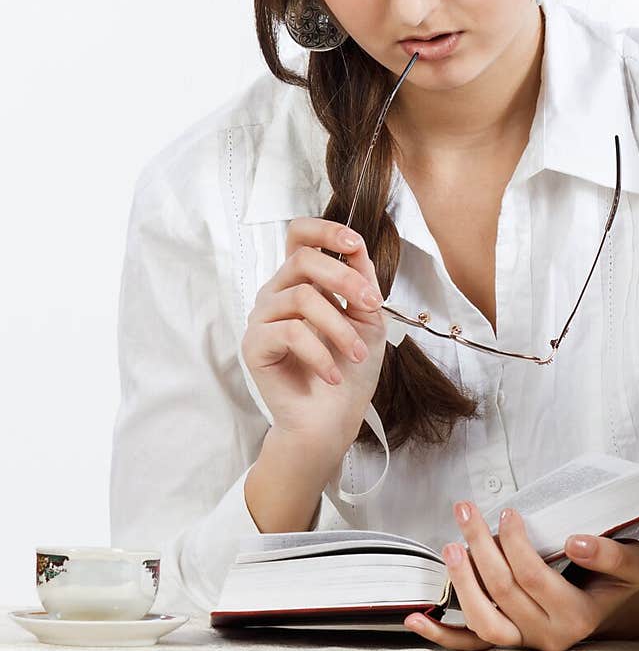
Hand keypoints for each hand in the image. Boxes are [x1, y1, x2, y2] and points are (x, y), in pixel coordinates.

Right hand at [240, 217, 388, 461]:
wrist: (332, 420)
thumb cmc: (349, 369)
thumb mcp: (367, 318)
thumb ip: (361, 281)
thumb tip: (357, 245)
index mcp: (302, 282)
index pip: (299, 236)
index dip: (325, 230)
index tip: (355, 244)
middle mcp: (278, 294)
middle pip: (302, 259)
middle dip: (344, 278)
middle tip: (371, 305)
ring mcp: (263, 318)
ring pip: (302, 298)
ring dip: (340, 327)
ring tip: (357, 353)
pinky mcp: (255, 345)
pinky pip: (289, 332)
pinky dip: (319, 353)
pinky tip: (333, 373)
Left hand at [403, 501, 638, 650]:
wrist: (612, 602)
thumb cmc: (618, 577)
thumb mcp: (634, 562)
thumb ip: (611, 553)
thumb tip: (575, 541)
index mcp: (577, 617)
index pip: (534, 578)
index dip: (515, 544)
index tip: (509, 510)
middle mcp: (548, 636)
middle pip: (503, 591)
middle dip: (480, 546)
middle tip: (466, 510)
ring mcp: (523, 642)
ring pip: (482, 620)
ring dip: (461, 582)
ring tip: (451, 546)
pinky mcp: (506, 642)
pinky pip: (470, 645)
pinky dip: (441, 634)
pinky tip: (416, 618)